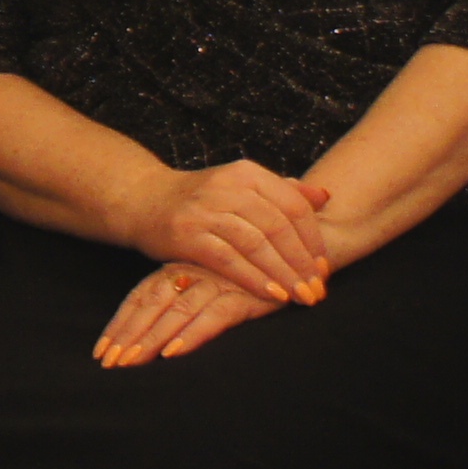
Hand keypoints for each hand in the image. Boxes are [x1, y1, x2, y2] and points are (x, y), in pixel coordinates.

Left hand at [96, 261, 278, 368]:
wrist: (303, 243)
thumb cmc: (255, 266)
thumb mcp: (215, 281)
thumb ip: (187, 299)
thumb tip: (159, 337)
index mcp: (182, 269)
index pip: (142, 297)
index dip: (121, 324)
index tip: (101, 353)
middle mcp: (196, 273)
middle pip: (152, 304)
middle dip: (128, 336)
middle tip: (110, 364)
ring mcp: (219, 280)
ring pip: (177, 311)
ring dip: (152, 338)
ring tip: (132, 362)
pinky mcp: (246, 293)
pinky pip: (214, 316)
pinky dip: (193, 334)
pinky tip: (175, 352)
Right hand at [134, 159, 333, 308]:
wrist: (143, 200)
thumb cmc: (199, 198)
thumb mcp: (240, 185)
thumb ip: (281, 190)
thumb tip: (325, 196)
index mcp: (246, 173)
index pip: (293, 204)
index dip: (313, 238)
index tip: (325, 267)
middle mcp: (227, 186)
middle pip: (278, 225)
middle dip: (302, 262)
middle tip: (317, 289)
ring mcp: (205, 210)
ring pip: (256, 243)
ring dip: (283, 273)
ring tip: (300, 296)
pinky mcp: (187, 235)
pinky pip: (228, 259)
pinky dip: (253, 278)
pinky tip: (271, 294)